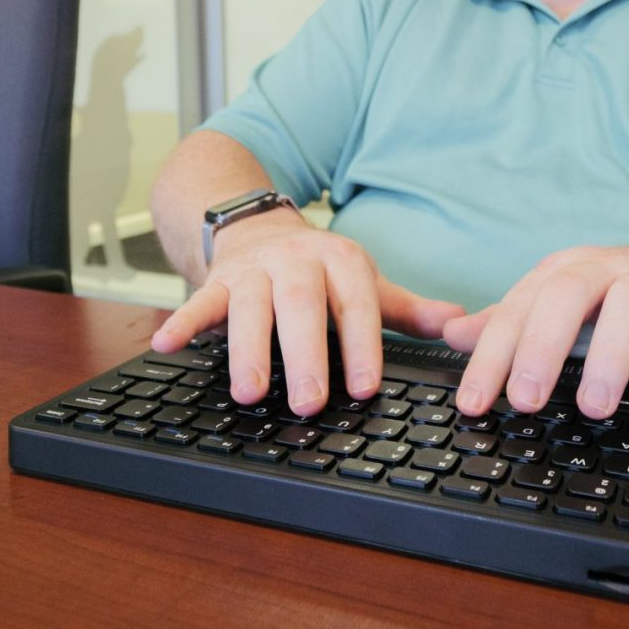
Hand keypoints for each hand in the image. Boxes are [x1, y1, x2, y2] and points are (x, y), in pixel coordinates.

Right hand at [150, 213, 464, 415]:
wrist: (259, 225)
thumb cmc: (320, 271)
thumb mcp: (364, 284)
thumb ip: (407, 310)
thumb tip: (462, 325)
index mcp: (343, 262)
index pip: (356, 305)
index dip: (362, 346)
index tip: (364, 387)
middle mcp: (298, 261)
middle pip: (301, 307)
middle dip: (304, 355)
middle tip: (308, 403)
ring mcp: (254, 270)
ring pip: (250, 307)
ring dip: (246, 349)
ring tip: (247, 392)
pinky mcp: (217, 281)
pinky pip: (196, 299)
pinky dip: (182, 320)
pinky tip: (166, 343)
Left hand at [441, 243, 628, 426]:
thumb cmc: (616, 295)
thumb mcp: (558, 304)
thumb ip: (509, 322)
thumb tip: (451, 335)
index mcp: (562, 273)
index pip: (516, 311)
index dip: (490, 357)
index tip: (472, 404)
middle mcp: (606, 271)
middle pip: (566, 293)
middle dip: (541, 347)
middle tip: (526, 401)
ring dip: (610, 357)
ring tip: (594, 409)